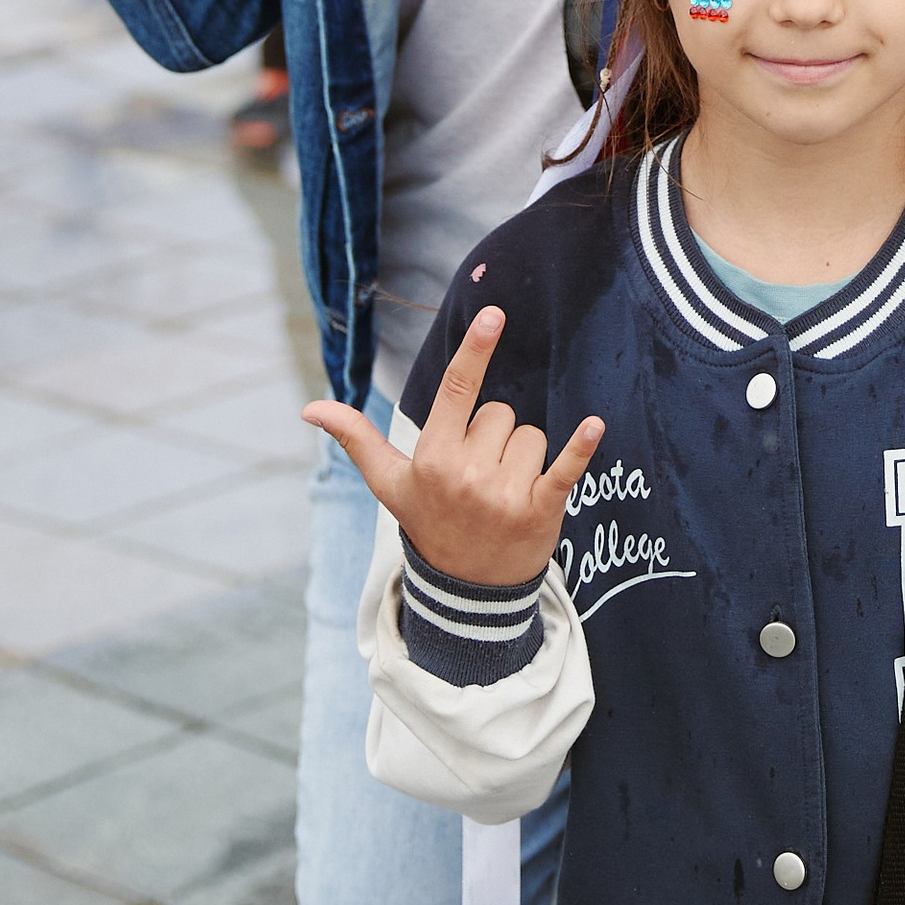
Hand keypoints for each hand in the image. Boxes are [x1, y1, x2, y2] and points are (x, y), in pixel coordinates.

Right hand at [303, 307, 604, 587]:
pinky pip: (565, 467)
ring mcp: (504, 493)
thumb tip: (309, 408)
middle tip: (480, 474)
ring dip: (524, 456)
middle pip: (502, 413)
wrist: (466, 589)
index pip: (457, 391)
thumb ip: (356, 439)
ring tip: (504, 490)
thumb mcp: (390, 484)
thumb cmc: (428, 521)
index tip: (493, 314)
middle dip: (495, 435)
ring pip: (531, 434)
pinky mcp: (540, 510)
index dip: (475, 350)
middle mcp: (466, 473)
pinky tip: (595, 424)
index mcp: (432, 457)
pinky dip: (581, 447)